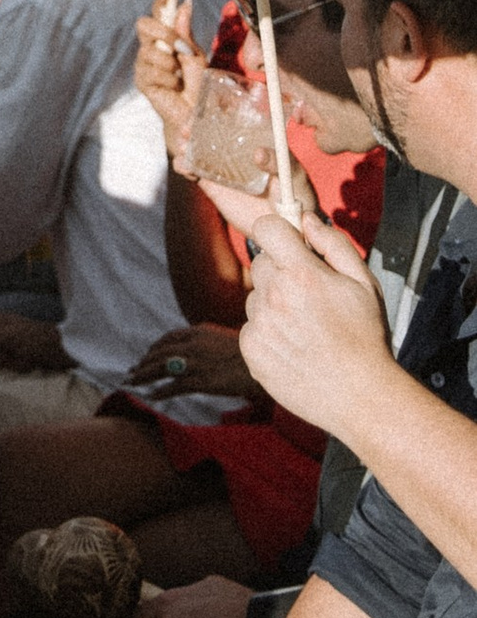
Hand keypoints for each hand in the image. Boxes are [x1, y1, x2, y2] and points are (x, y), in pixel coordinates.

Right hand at [0, 313, 69, 374]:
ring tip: (21, 361)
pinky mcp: (18, 357)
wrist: (67, 351)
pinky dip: (15, 368)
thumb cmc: (38, 340)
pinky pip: (7, 366)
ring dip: (6, 364)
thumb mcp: (10, 338)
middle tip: (8, 357)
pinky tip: (26, 366)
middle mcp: (0, 332)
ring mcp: (10, 345)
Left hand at [128, 323, 250, 401]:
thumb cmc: (247, 352)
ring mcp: (195, 363)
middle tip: (131, 372)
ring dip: (143, 375)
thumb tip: (192, 346)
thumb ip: (203, 340)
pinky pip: (174, 387)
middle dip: (143, 363)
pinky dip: (160, 392)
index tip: (145, 357)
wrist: (262, 363)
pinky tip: (151, 396)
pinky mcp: (201, 381)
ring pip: (161, 368)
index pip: (167, 338)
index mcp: (197, 332)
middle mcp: (192, 345)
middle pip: (159, 353)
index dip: (154, 349)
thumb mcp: (221, 337)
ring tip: (132, 382)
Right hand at [135, 0, 203, 169]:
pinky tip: (173, 87)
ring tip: (180, 77)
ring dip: (171, 64)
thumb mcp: (196, 55)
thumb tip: (185, 1)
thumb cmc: (197, 85)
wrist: (195, 114)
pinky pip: (151, 71)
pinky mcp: (141, 80)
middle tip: (182, 47)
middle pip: (144, 25)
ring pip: (150, 51)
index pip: (158, 13)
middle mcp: (151, 47)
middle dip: (164, 33)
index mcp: (165, 38)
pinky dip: (168, 79)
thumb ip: (185, 30)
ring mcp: (144, 63)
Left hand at [205, 190, 392, 438]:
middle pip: (261, 264)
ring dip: (273, 306)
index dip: (279, 232)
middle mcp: (274, 296)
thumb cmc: (366, 337)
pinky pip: (252, 328)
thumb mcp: (364, 283)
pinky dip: (268, 334)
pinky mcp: (251, 351)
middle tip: (309, 298)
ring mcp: (259, 325)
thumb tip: (305, 219)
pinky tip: (295, 348)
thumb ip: (333, 244)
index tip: (291, 245)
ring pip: (256, 298)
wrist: (361, 397)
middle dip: (281, 272)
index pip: (266, 228)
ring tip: (306, 330)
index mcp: (301, 274)